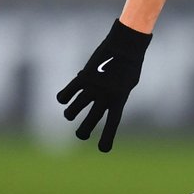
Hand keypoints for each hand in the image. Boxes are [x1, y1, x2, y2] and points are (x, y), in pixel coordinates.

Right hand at [56, 19, 151, 151]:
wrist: (125, 44)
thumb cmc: (130, 64)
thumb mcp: (127, 83)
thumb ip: (115, 96)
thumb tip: (101, 103)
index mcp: (119, 99)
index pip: (113, 123)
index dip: (107, 137)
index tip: (103, 149)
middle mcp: (105, 95)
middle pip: (91, 120)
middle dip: (84, 131)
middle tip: (82, 135)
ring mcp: (93, 86)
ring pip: (74, 109)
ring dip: (70, 114)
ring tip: (70, 114)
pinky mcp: (83, 76)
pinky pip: (67, 93)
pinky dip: (63, 98)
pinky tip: (64, 98)